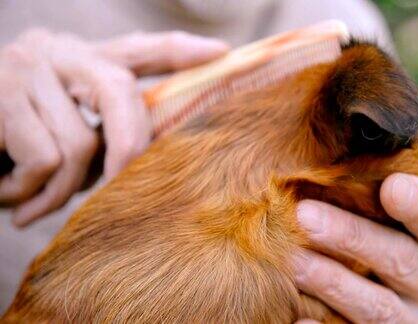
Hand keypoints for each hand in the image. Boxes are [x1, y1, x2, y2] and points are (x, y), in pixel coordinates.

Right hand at [0, 29, 227, 226]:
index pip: (141, 50)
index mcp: (82, 61)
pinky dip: (31, 192)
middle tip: (114, 187)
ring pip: (80, 143)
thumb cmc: (12, 145)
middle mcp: (59, 52)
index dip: (181, 51)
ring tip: (31, 201)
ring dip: (58, 191)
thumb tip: (139, 162)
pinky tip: (8, 194)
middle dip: (128, 148)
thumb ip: (102, 135)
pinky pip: (44, 160)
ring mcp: (27, 68)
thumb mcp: (64, 133)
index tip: (222, 53)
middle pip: (121, 91)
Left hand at [293, 173, 417, 322]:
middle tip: (304, 215)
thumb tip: (328, 153)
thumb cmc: (394, 263)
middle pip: (399, 260)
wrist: (413, 322)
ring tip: (293, 263)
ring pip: (377, 306)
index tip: (391, 186)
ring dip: (333, 282)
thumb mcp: (403, 237)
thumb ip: (380, 208)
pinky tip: (298, 320)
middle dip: (351, 237)